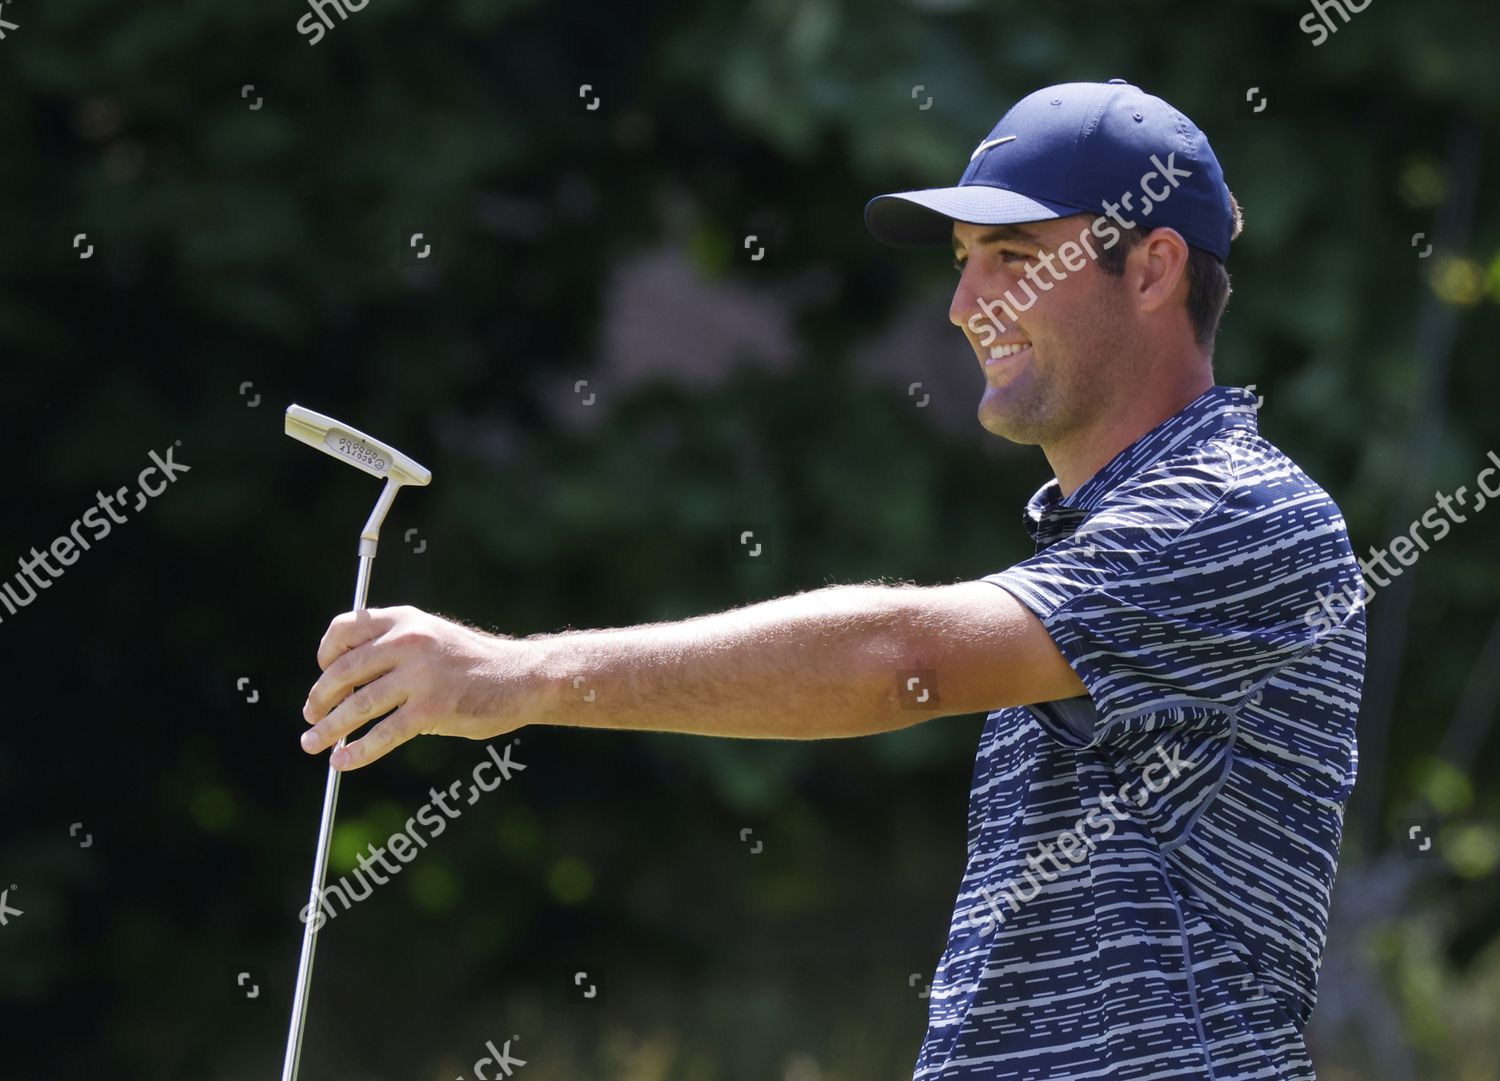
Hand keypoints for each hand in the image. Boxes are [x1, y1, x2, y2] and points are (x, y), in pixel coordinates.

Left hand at [301, 605, 533, 770]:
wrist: (522, 678)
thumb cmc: (473, 664)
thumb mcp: (432, 638)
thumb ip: (394, 650)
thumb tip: (346, 686)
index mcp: (405, 620)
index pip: (344, 629)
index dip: (325, 654)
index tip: (321, 676)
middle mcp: (408, 642)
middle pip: (344, 671)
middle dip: (320, 698)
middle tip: (310, 718)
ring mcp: (419, 676)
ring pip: (358, 705)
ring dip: (329, 728)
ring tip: (313, 744)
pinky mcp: (430, 709)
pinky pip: (383, 733)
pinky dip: (358, 751)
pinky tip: (343, 762)